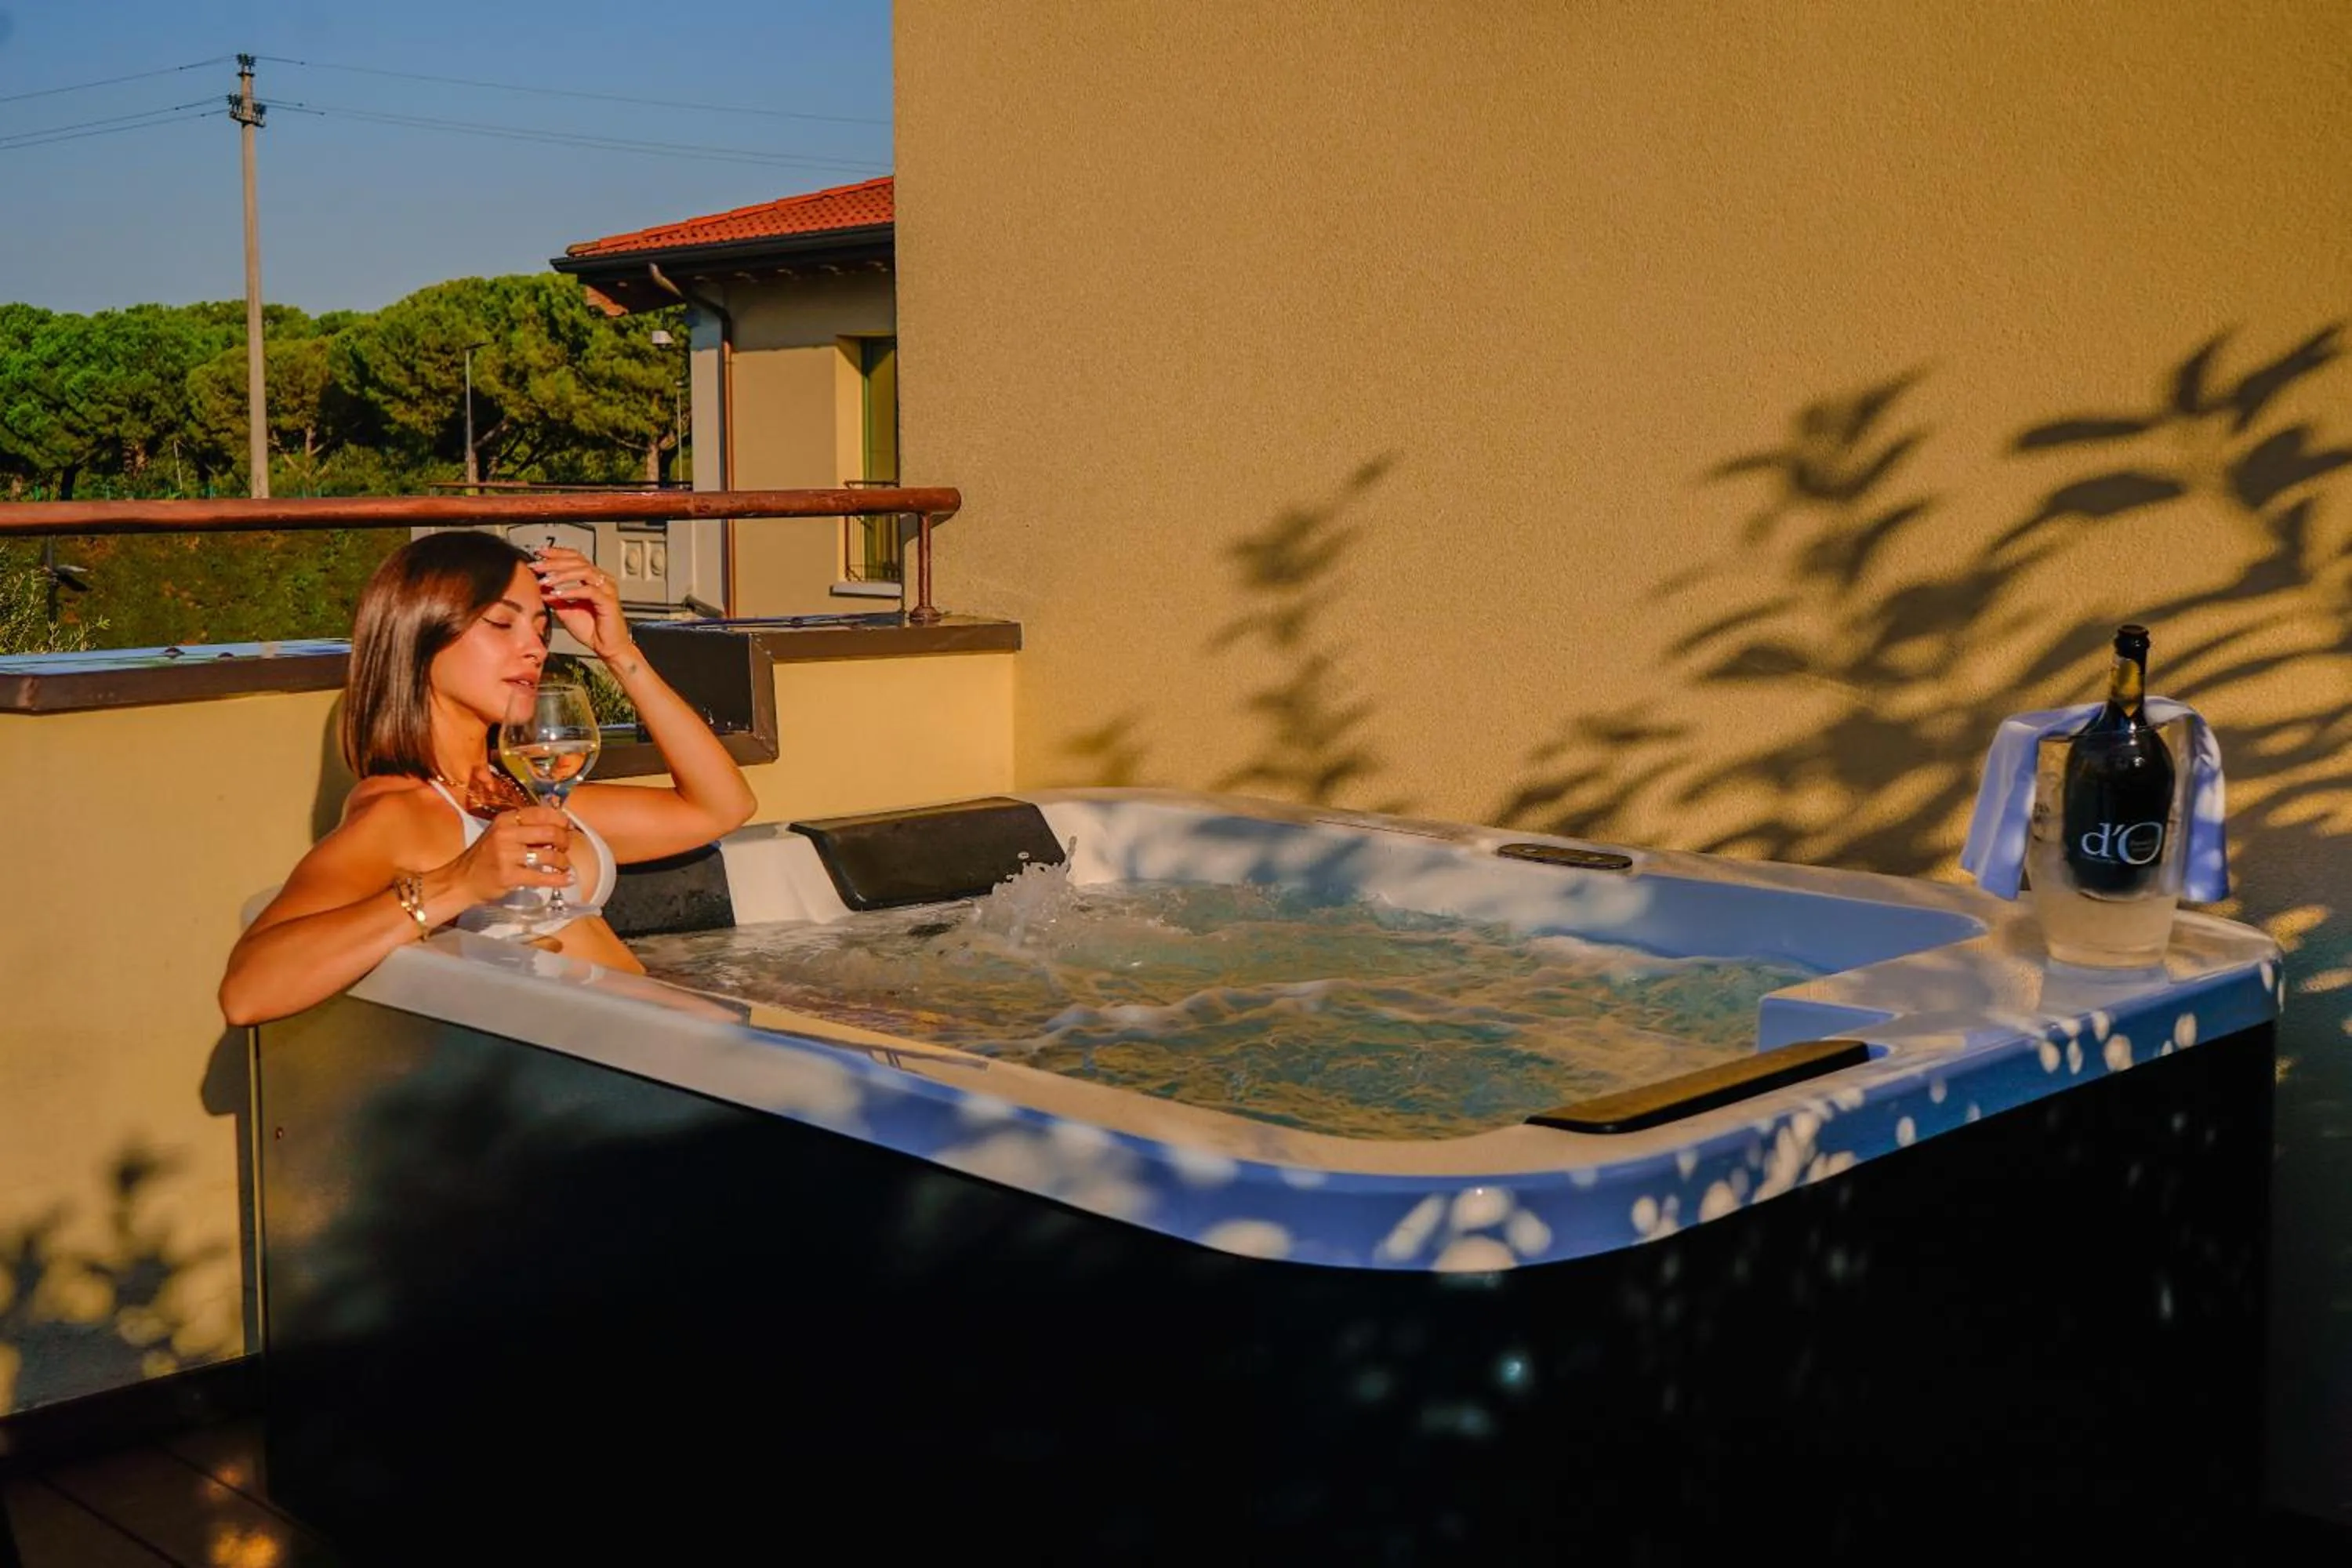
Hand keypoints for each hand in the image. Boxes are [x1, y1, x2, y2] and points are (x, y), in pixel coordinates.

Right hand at [448, 805, 574, 901]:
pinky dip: (559, 879)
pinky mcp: (509, 876)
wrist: (462, 880)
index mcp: (506, 819)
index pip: (542, 812)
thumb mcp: (500, 833)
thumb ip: (525, 828)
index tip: (567, 828)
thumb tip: (559, 826)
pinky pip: (542, 877)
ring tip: (563, 865)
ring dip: (563, 861)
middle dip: (564, 840)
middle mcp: (506, 834)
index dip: (561, 820)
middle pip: (550, 832)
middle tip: (565, 848)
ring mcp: (506, 855)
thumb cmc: (485, 856)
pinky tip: (567, 879)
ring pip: (549, 855)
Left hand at [530, 546, 635, 661]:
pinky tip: (557, 594)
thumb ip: (555, 597)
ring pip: (583, 571)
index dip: (557, 553)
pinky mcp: (608, 601)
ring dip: (561, 575)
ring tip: (545, 580)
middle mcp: (602, 579)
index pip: (575, 557)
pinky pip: (588, 590)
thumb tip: (539, 585)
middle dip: (554, 562)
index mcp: (594, 578)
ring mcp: (607, 589)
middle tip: (536, 565)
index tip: (539, 553)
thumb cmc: (591, 629)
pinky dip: (570, 591)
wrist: (608, 647)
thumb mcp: (566, 610)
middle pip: (577, 561)